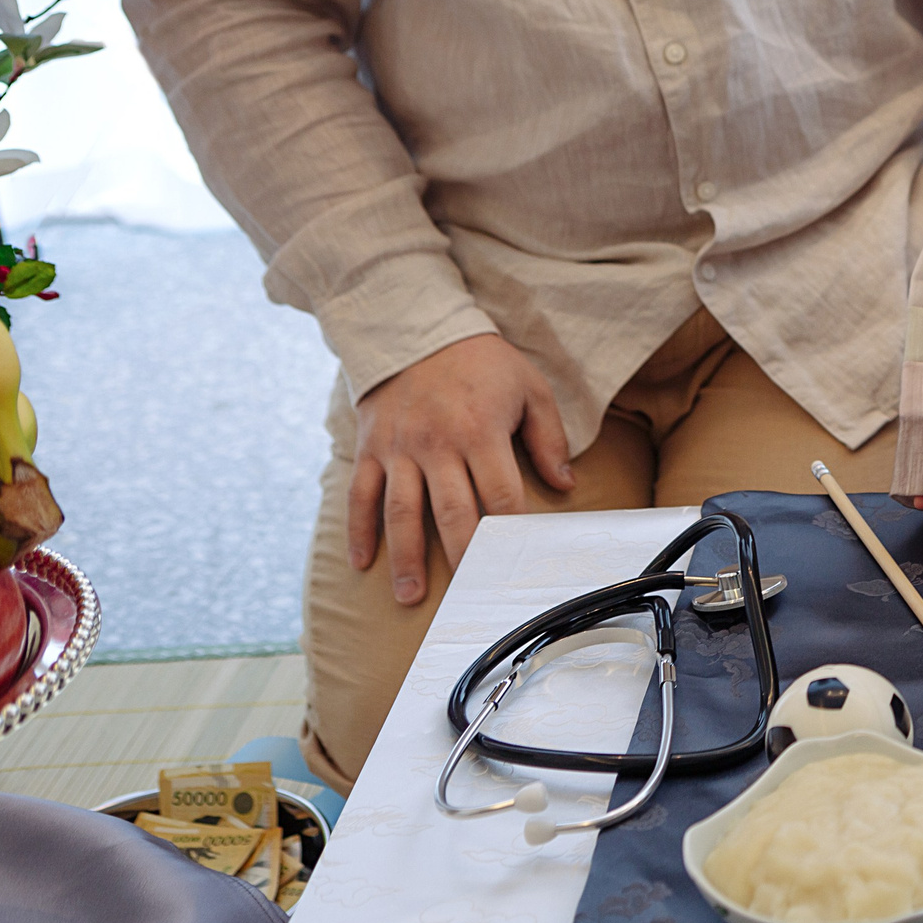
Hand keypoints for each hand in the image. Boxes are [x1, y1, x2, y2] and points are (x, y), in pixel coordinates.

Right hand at [347, 333, 573, 605]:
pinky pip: (360, 494)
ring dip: (406, 557)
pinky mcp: (370, 448)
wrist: (415, 325)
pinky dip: (358, 530)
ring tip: (410, 595)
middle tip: (466, 596)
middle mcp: (437, 444)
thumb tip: (564, 485)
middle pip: (451, 512)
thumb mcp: (529, 387)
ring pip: (401, 512)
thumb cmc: (481, 361)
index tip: (517, 565)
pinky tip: (361, 563)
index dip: (510, 532)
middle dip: (460, 558)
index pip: (500, 495)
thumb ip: (548, 437)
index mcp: (481, 432)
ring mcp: (399, 449)